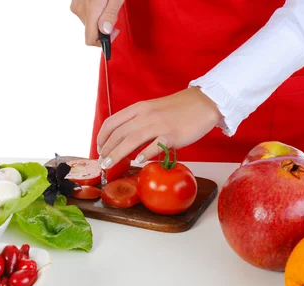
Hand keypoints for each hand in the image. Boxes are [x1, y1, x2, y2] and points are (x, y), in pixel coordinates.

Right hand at [70, 0, 123, 45]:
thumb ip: (110, 14)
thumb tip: (105, 31)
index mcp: (91, 10)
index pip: (91, 40)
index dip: (103, 41)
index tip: (113, 33)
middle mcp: (80, 10)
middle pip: (91, 31)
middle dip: (104, 27)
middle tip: (113, 14)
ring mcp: (76, 7)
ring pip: (88, 23)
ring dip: (98, 19)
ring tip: (106, 5)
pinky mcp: (75, 3)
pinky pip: (85, 15)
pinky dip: (94, 13)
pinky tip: (100, 3)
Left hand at [96, 87, 222, 167]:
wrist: (204, 102)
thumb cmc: (177, 109)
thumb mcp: (151, 110)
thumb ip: (137, 123)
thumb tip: (122, 142)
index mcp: (138, 108)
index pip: (112, 122)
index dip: (101, 137)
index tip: (99, 149)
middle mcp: (146, 115)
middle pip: (119, 134)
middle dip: (106, 149)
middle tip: (102, 162)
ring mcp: (159, 124)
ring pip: (132, 140)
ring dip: (117, 154)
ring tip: (109, 164)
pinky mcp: (172, 134)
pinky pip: (155, 145)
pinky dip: (145, 154)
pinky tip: (138, 161)